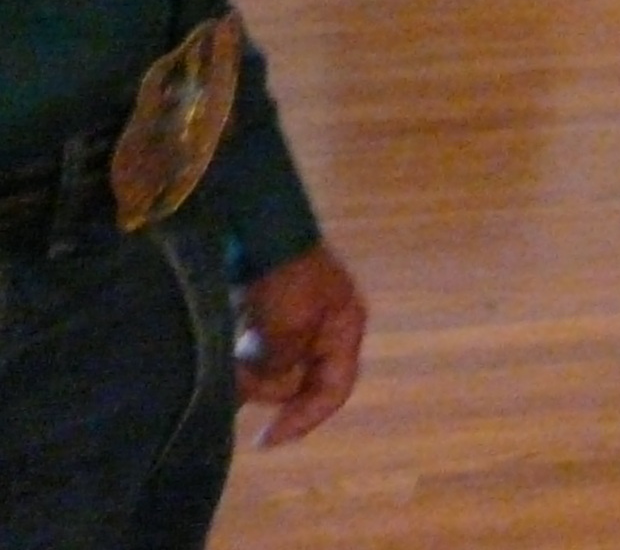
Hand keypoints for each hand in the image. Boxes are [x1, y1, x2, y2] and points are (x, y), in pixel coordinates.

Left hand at [235, 244, 365, 445]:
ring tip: (224, 365)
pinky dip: (243, 361)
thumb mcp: (289, 327)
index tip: (264, 440)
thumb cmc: (285, 278)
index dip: (304, 419)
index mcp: (345, 329)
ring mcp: (299, 322)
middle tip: (234, 382)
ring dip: (250, 374)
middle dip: (266, 388)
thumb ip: (285, 367)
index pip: (334, 390)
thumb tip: (270, 388)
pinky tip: (225, 357)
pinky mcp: (272, 316)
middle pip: (300, 383)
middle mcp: (326, 329)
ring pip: (276, 370)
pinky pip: (260, 354)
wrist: (260, 228)